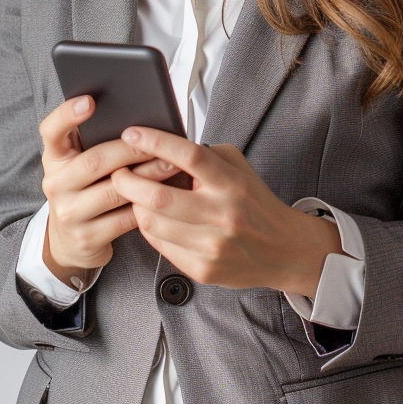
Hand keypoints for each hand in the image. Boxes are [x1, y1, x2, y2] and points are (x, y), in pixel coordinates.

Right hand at [38, 96, 180, 285]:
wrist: (69, 241)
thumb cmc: (84, 189)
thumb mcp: (79, 163)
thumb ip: (95, 141)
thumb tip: (137, 117)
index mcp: (55, 158)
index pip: (52, 130)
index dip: (68, 114)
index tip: (90, 101)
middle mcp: (56, 184)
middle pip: (95, 160)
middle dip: (132, 149)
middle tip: (159, 141)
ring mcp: (69, 213)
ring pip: (115, 190)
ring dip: (148, 176)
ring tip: (171, 164)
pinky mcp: (87, 237)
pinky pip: (125, 218)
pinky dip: (147, 205)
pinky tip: (164, 195)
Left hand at [110, 127, 342, 296]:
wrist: (283, 250)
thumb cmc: (255, 203)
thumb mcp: (238, 167)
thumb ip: (204, 155)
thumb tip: (163, 146)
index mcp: (230, 183)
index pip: (189, 156)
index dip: (156, 142)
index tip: (132, 133)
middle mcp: (221, 214)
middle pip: (159, 197)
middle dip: (128, 182)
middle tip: (119, 172)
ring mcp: (210, 245)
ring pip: (152, 223)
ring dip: (136, 206)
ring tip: (135, 195)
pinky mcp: (201, 269)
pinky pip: (160, 246)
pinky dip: (149, 229)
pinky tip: (154, 218)